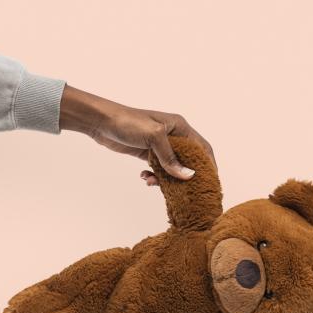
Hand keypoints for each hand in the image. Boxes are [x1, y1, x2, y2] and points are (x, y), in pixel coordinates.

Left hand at [59, 85, 215, 185]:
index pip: (202, 147)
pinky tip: (144, 177)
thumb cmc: (129, 122)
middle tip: (186, 191)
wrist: (102, 122)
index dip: (208, 164)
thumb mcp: (154, 137)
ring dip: (166, 178)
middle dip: (185, 176)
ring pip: (171, 168)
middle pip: (188, 160)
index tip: (211, 180)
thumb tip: (188, 176)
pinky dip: (154, 176)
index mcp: (179, 127)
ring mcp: (160, 145)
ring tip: (155, 183)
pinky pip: (157, 169)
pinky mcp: (147, 153)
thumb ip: (170, 157)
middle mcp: (173, 136)